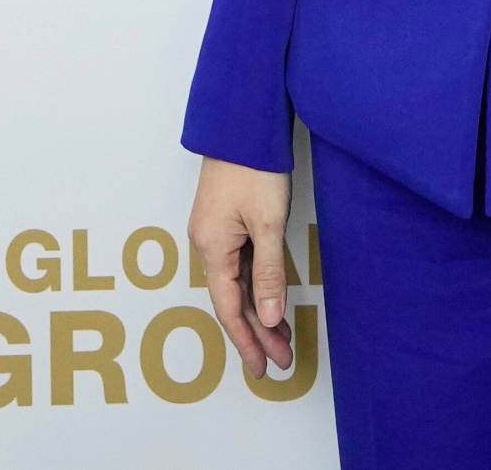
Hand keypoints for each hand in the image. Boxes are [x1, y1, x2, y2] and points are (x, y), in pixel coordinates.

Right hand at [190, 157, 295, 375]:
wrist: (243, 123)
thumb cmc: (254, 167)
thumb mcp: (267, 223)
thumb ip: (269, 272)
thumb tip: (269, 316)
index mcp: (211, 248)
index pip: (229, 308)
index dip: (247, 341)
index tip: (263, 367)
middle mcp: (208, 244)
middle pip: (232, 299)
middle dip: (257, 332)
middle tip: (281, 360)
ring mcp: (216, 232)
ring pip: (238, 283)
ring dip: (259, 310)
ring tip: (282, 338)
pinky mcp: (227, 221)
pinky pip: (241, 264)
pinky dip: (258, 285)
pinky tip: (272, 299)